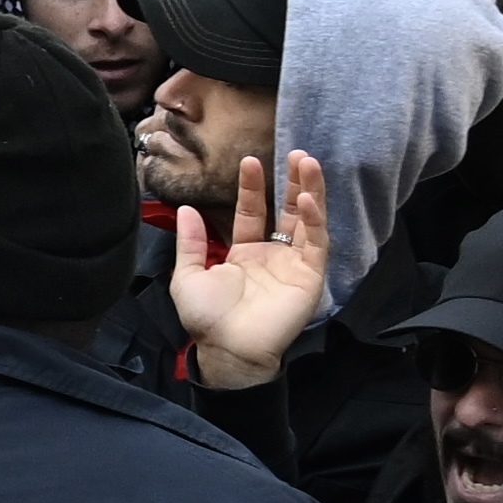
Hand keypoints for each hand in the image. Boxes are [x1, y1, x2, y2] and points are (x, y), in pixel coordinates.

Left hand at [163, 145, 334, 388]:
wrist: (228, 350)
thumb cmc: (208, 319)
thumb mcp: (188, 276)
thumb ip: (190, 243)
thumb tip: (186, 209)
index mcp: (245, 254)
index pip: (253, 211)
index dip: (252, 187)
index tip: (250, 161)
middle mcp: (272, 256)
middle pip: (287, 211)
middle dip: (293, 182)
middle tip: (297, 153)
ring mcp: (294, 265)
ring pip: (308, 221)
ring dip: (311, 192)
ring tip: (309, 163)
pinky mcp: (310, 277)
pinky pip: (316, 243)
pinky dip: (315, 220)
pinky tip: (307, 200)